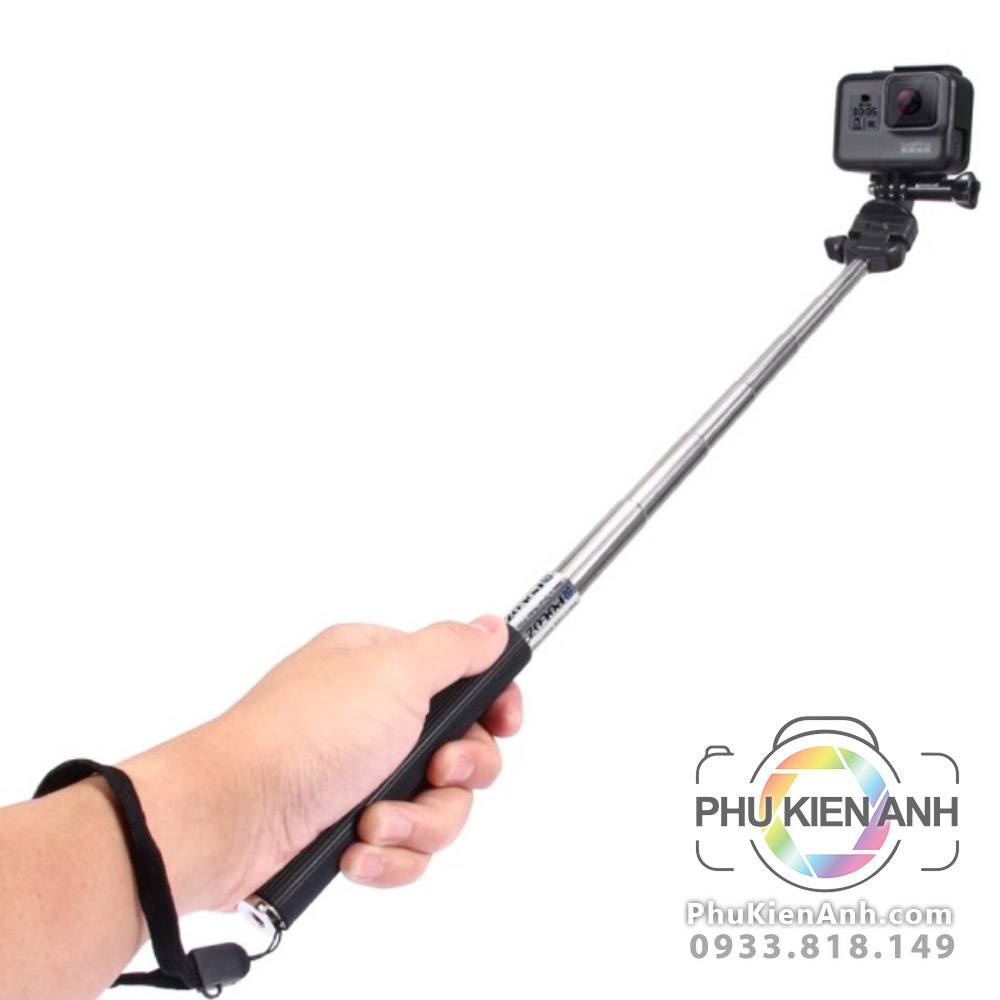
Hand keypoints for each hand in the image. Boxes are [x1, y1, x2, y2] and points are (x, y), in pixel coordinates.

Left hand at [121, 615, 519, 912]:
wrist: (231, 819)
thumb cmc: (302, 736)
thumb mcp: (393, 673)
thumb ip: (452, 649)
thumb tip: (490, 627)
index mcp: (383, 668)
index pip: (465, 680)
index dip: (494, 706)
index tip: (504, 721)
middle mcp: (375, 718)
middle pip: (463, 751)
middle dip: (456, 775)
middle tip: (434, 770)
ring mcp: (361, 775)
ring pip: (439, 808)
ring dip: (417, 823)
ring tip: (374, 821)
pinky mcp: (349, 827)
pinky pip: (404, 848)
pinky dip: (386, 855)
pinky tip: (356, 850)